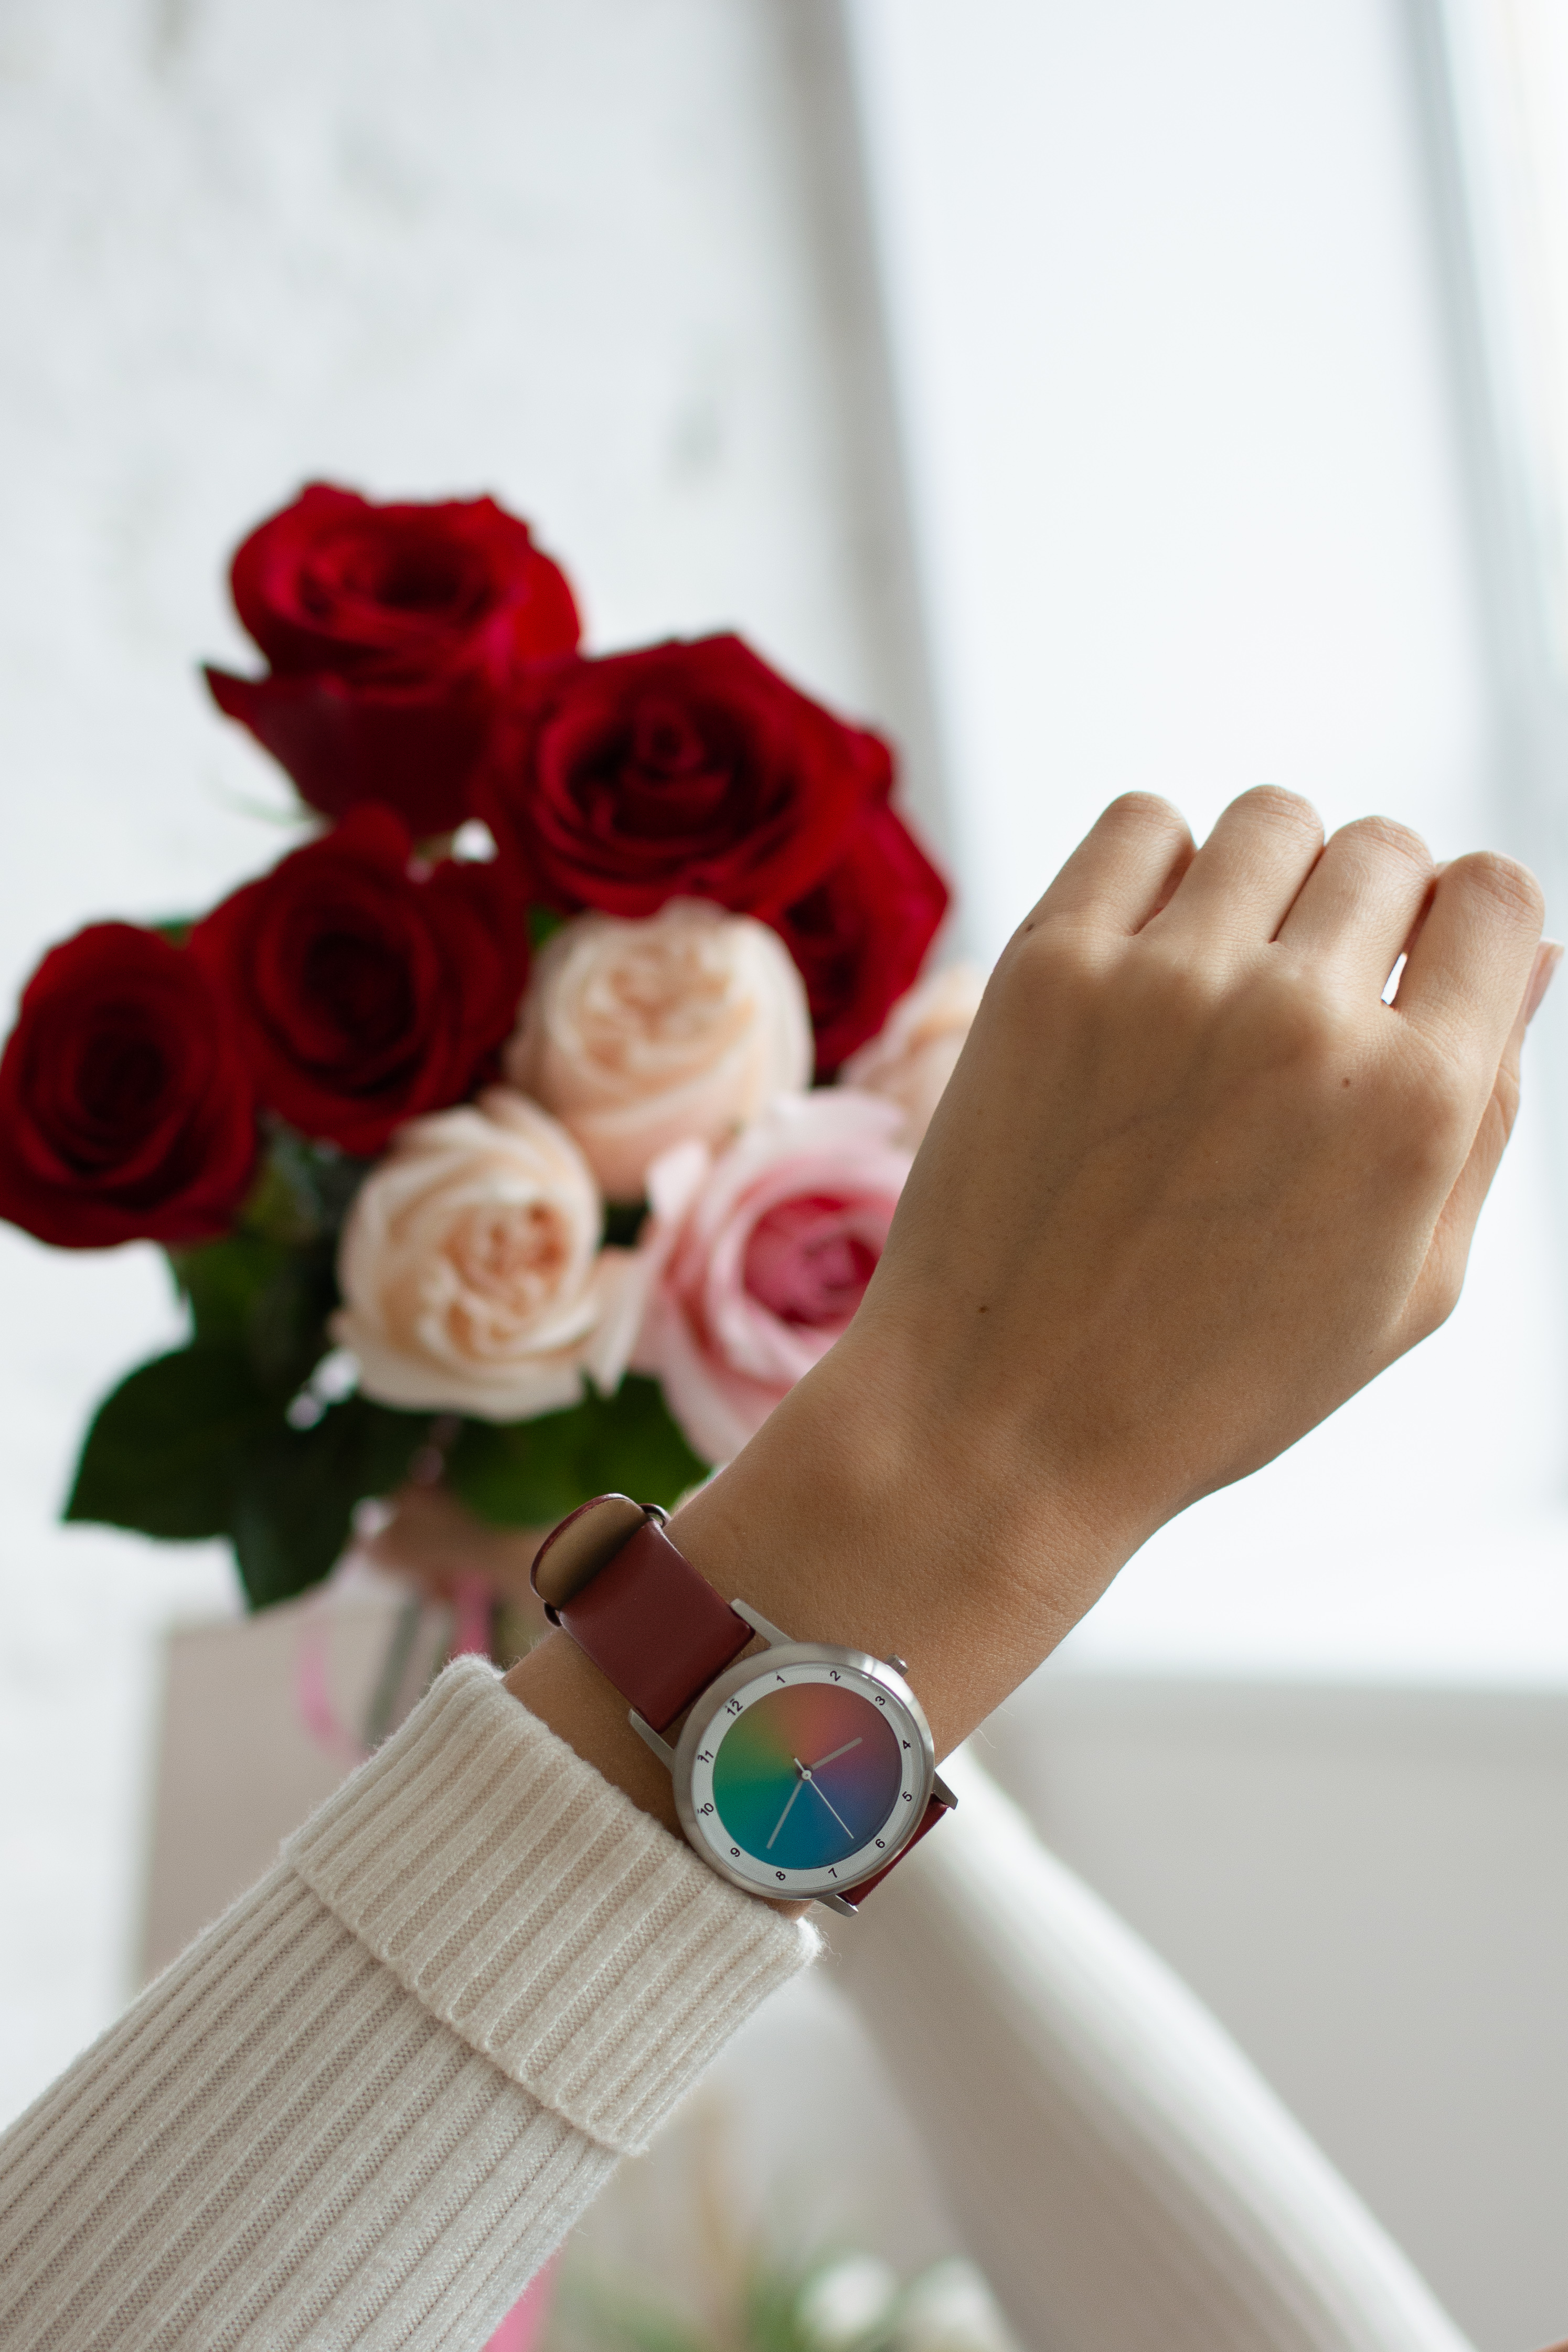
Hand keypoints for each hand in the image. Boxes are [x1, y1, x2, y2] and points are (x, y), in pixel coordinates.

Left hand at [511, 790, 1552, 1812]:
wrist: (1005, 1421)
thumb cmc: (1214, 1377)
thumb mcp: (1408, 1288)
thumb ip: (1485, 1114)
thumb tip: (1527, 957)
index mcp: (1414, 1103)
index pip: (1499, 898)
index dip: (1470, 931)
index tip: (1421, 978)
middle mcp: (1299, 1020)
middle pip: (1386, 851)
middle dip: (1374, 912)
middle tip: (1311, 1001)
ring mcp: (1163, 982)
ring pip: (1271, 820)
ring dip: (1271, 880)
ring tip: (1227, 975)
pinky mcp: (1046, 968)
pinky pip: (1141, 823)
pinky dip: (1159, 867)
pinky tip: (1147, 954)